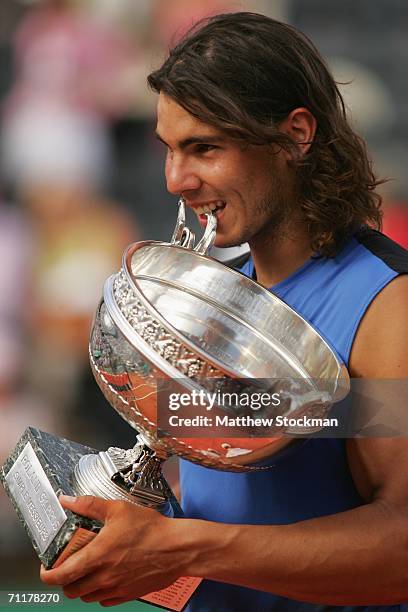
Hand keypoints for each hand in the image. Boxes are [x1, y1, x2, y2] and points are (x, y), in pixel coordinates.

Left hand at [40, 495, 185, 605]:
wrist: (177, 548)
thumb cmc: (151, 529)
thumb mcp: (118, 509)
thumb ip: (89, 505)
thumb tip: (68, 500)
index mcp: (97, 556)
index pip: (60, 576)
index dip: (47, 574)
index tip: (46, 567)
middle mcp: (103, 577)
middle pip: (70, 589)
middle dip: (64, 579)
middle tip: (68, 565)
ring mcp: (115, 588)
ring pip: (86, 597)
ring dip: (81, 586)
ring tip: (87, 570)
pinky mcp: (128, 594)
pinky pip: (105, 600)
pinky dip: (99, 592)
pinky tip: (106, 577)